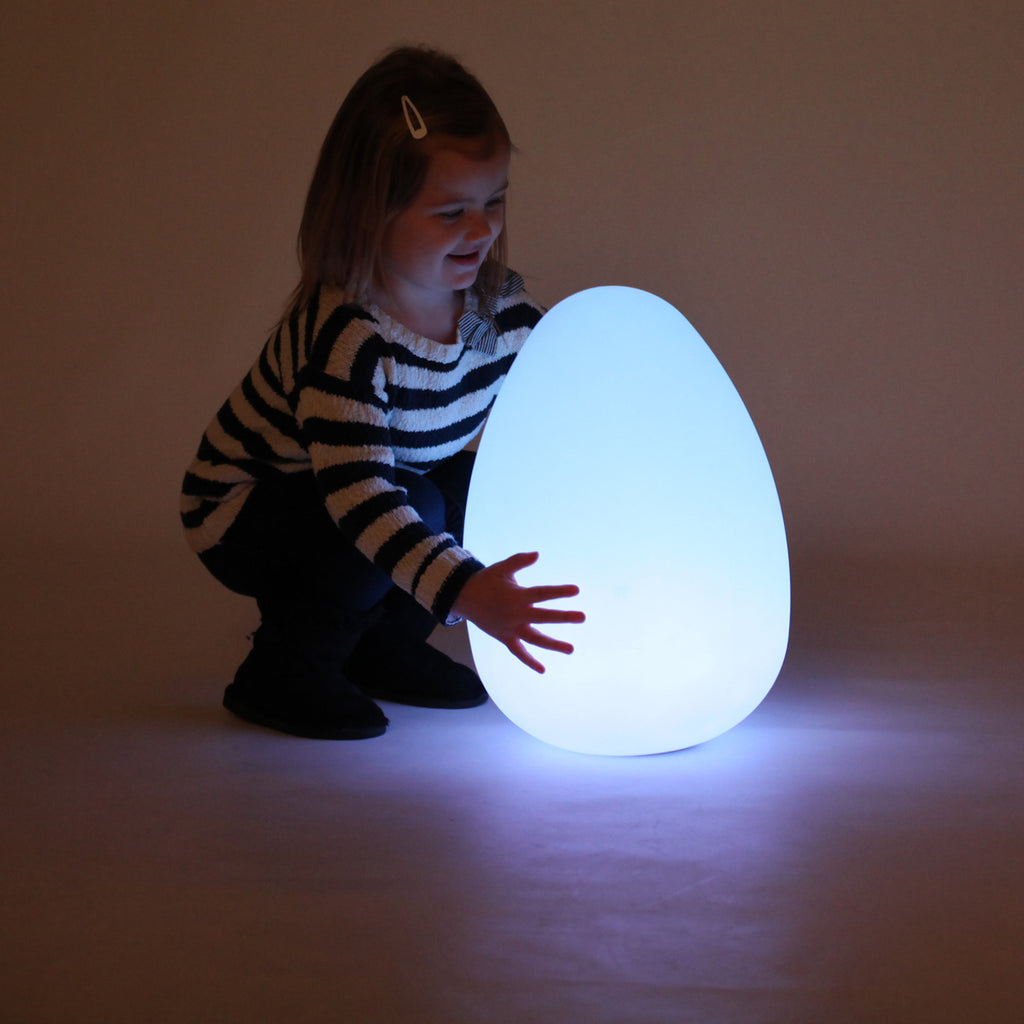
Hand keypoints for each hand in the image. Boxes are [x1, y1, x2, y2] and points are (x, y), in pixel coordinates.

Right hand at [453, 551, 584, 672]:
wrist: (463, 598)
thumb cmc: (486, 580)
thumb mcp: (502, 568)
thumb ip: (519, 560)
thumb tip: (537, 554)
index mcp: (517, 596)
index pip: (542, 593)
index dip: (559, 592)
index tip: (576, 590)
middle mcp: (515, 614)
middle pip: (543, 617)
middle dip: (563, 617)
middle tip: (582, 617)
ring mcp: (510, 628)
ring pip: (535, 639)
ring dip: (553, 645)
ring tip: (571, 649)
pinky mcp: (505, 637)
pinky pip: (518, 652)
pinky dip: (529, 661)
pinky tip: (542, 670)